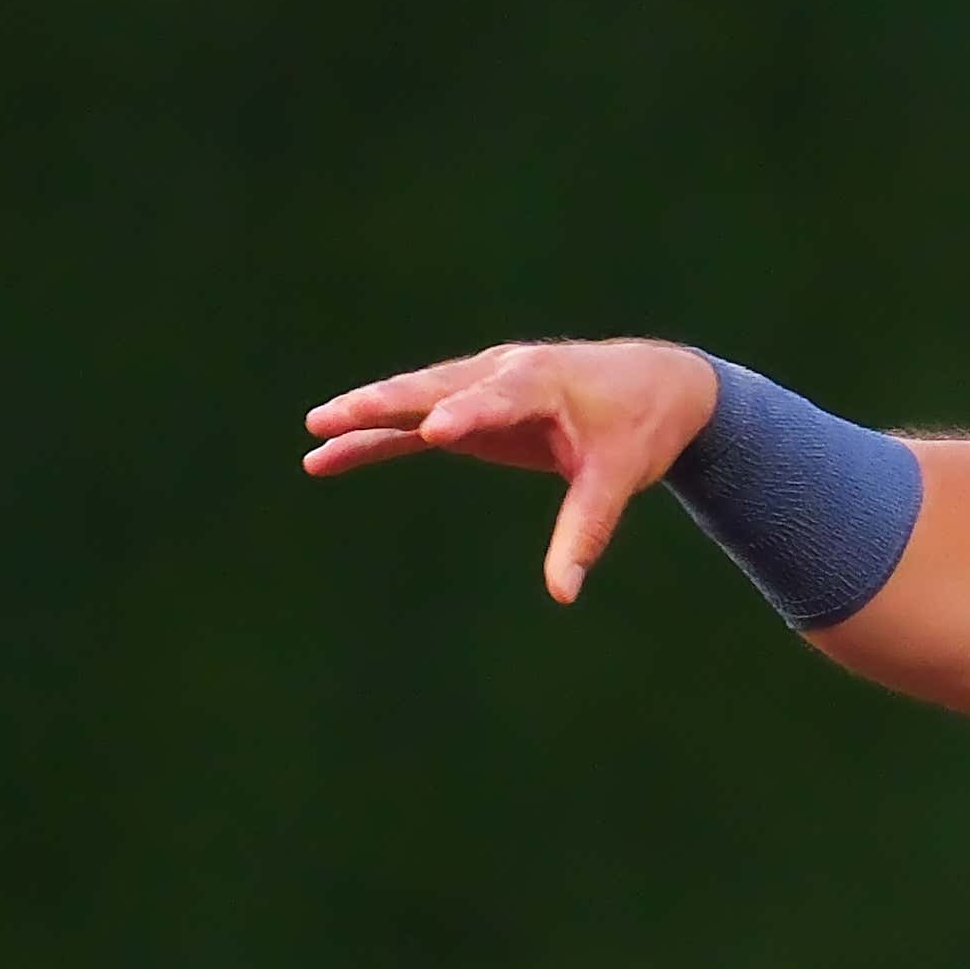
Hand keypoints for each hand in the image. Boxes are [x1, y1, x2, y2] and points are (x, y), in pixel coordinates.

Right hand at [302, 339, 723, 602]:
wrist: (653, 383)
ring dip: (366, 413)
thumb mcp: (620, 478)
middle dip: (386, 403)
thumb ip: (586, 531)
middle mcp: (504, 374)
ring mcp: (482, 385)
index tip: (434, 430)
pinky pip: (413, 421)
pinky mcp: (471, 407)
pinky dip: (375, 436)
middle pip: (436, 387)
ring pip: (415, 397)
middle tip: (336, 416)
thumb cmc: (637, 427)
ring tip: (316, 431)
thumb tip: (564, 594)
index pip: (499, 399)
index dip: (467, 414)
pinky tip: (327, 456)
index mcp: (544, 383)